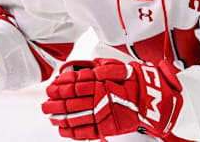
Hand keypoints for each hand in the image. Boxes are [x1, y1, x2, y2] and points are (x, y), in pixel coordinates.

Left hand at [41, 59, 182, 139]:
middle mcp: (102, 99)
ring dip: (60, 117)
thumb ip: (105, 68)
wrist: (155, 101)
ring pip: (76, 117)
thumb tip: (91, 70)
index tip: (51, 87)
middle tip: (45, 104)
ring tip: (50, 116)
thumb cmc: (137, 82)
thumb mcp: (122, 68)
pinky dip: (73, 132)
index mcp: (103, 83)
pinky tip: (62, 130)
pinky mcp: (108, 128)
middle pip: (72, 102)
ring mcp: (104, 115)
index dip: (61, 86)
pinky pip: (87, 132)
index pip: (76, 84)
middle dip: (56, 103)